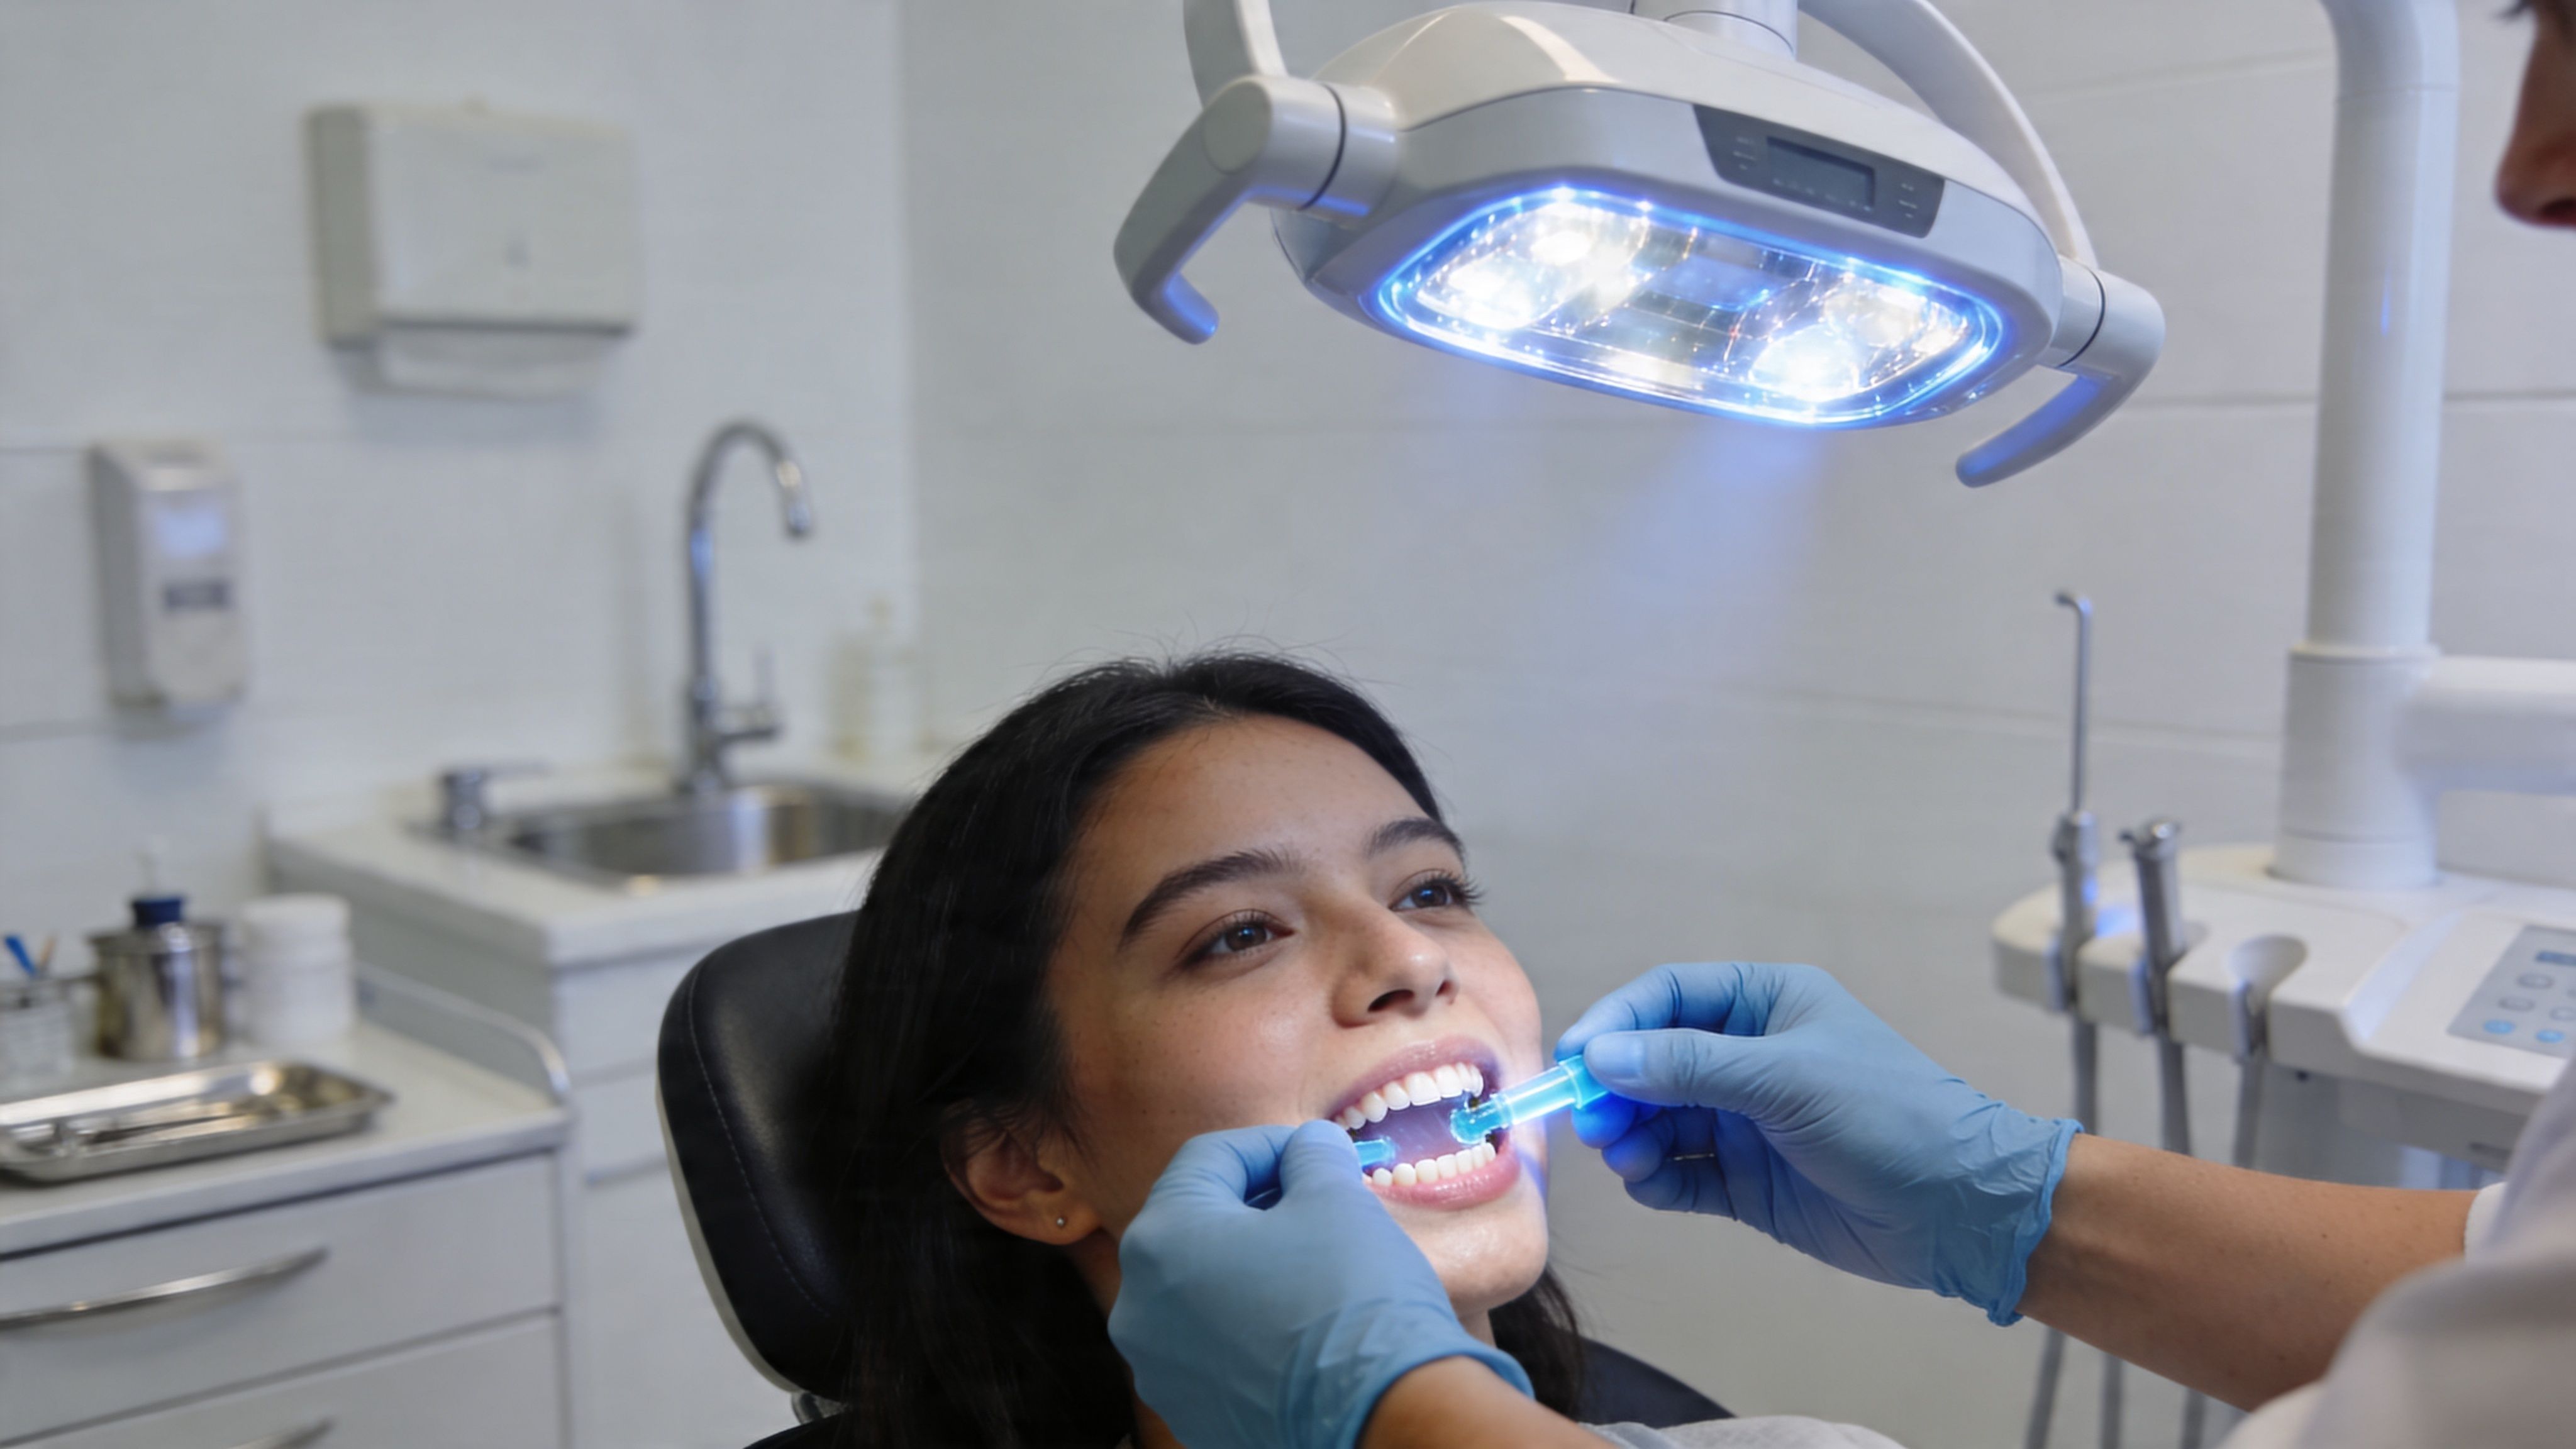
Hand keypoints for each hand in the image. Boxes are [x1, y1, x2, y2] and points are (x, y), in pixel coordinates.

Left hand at [1109, 1120, 1532, 1448]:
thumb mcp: (1336, 1198)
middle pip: (1196, 1225)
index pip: (1206, 1159)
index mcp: (1158, 1240)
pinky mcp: (1191, 1412)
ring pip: (1201, 1289)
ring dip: (1251, 1265)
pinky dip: (1249, 1322)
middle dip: (1257, 1205)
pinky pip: (1213, 1346)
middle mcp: (1138, 1307)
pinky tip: (1303, 1322)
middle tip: (1317, 1203)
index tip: (1314, 1152)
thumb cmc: (1351, 1298)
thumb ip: (1312, 1156)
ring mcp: (1159, 1369)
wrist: (1380, 1417)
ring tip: (1314, 1264)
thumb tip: (1308, 1149)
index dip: (1268, 1144)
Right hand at [1558, 962, 2075, 1324]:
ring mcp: (1746, 1121)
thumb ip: (1688, 1066)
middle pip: (1652, 1061)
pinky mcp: (1747, 1181)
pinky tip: (1650, 1183)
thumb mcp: (1784, 1078)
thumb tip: (1600, 1055)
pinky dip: (1655, 1178)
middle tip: (1591, 1120)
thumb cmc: (1887, 1117)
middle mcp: (1749, 1057)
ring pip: (1658, 1120)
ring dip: (1631, 1136)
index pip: (1668, 997)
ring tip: (1627, 1155)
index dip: (1616, 1024)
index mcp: (1766, 1004)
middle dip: (1616, 1088)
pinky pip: (1680, 1172)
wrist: (1960, 1209)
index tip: (1575, 1059)